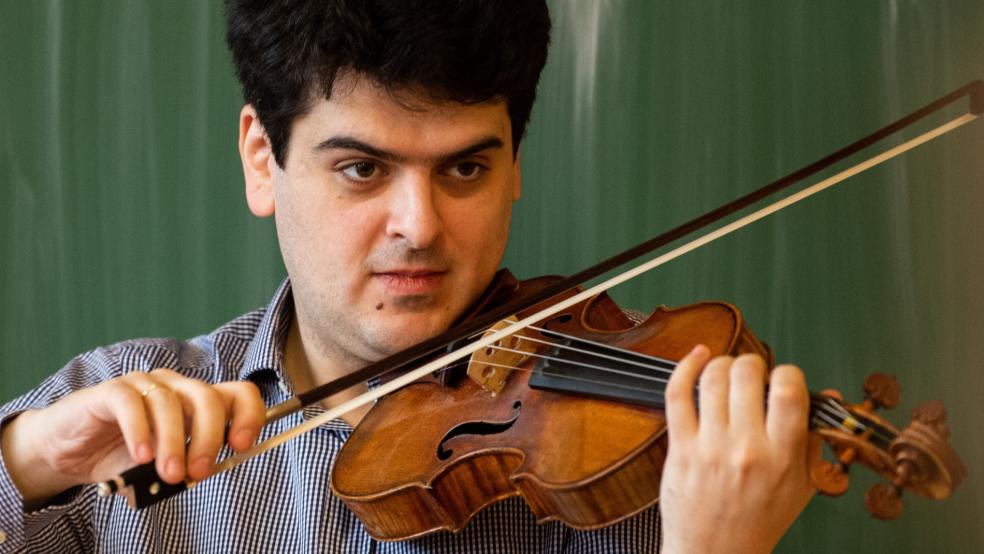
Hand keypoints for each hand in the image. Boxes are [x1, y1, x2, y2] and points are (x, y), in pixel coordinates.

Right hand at [1, 369, 264, 506]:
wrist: (69, 451)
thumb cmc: (123, 455)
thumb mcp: (163, 465)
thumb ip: (185, 466)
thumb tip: (203, 473)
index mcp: (197, 403)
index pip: (238, 394)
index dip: (248, 415)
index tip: (241, 446)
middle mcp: (176, 388)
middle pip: (208, 398)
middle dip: (209, 437)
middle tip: (199, 472)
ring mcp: (144, 385)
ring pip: (170, 403)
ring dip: (173, 442)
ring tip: (169, 474)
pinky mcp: (111, 391)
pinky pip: (131, 403)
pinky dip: (140, 431)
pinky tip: (142, 456)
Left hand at [659, 346, 821, 553]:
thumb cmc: (759, 520)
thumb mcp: (802, 486)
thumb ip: (815, 439)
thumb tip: (830, 396)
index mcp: (782, 458)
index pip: (790, 392)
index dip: (787, 373)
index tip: (783, 379)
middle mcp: (746, 449)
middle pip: (748, 375)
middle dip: (752, 364)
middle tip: (752, 374)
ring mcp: (709, 447)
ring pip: (712, 379)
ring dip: (721, 363)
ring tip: (727, 371)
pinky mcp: (680, 448)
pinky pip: (677, 394)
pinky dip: (685, 366)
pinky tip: (696, 356)